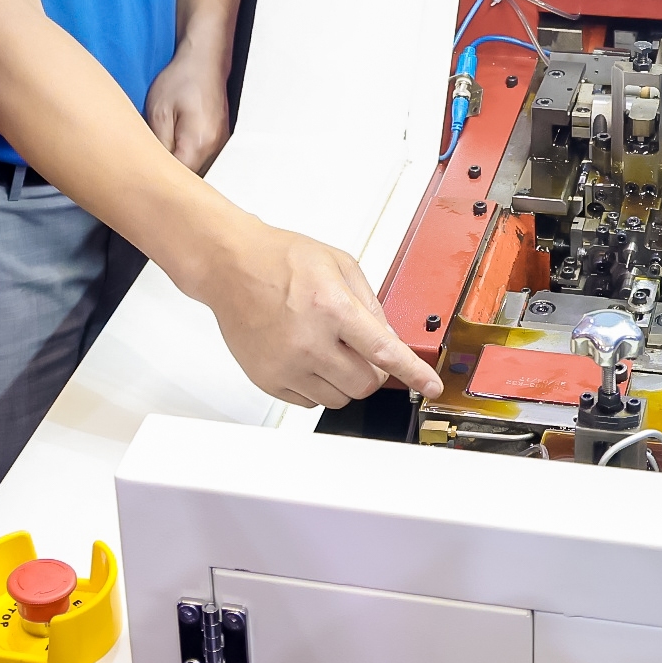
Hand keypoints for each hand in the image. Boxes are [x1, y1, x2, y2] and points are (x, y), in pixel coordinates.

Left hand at [143, 50, 231, 174]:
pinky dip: (187, 158)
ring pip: (197, 169)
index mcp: (199, 143)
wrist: (204, 60)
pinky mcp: (218, 139)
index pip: (179, 179)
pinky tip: (173, 149)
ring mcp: (220, 144)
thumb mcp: (158, 112)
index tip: (142, 178)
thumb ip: (158, 146)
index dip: (160, 181)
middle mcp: (215, 148)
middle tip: (147, 170)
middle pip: (191, 178)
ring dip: (179, 167)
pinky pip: (202, 158)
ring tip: (159, 158)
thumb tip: (153, 169)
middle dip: (170, 177)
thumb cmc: (182, 80)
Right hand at [192, 217, 442, 410]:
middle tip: (361, 351)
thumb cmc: (280, 260)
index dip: (412, 372)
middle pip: (364, 384)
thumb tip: (391, 341)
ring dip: (345, 381)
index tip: (430, 385)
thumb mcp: (339, 265)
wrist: (230, 267)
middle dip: (372, 371)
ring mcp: (285, 365)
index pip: (382, 350)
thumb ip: (371, 304)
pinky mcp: (267, 379)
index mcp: (330, 307)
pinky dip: (318, 386)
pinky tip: (307, 357)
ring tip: (328, 350)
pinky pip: (310, 403)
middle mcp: (308, 341)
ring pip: (339, 399)